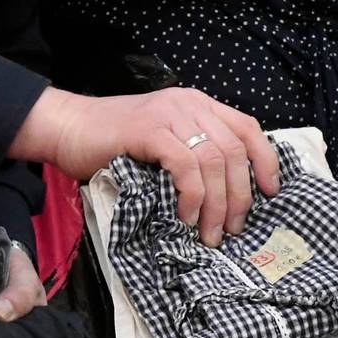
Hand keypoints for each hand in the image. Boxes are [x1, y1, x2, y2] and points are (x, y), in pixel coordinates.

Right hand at [11, 87, 281, 245]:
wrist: (67, 128)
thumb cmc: (112, 142)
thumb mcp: (163, 141)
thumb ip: (192, 153)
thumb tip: (225, 194)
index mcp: (198, 104)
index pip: (247, 128)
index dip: (265, 162)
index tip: (270, 194)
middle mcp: (189, 104)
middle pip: (235, 151)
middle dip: (239, 196)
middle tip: (231, 228)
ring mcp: (169, 115)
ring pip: (215, 161)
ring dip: (216, 204)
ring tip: (209, 232)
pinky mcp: (149, 131)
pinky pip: (186, 165)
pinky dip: (192, 195)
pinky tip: (185, 216)